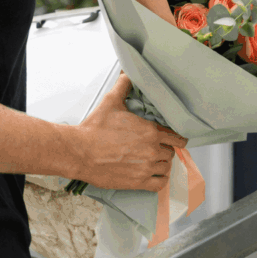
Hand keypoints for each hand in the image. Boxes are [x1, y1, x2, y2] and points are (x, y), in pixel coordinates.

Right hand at [73, 72, 188, 191]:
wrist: (79, 152)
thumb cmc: (94, 129)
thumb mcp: (111, 101)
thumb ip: (124, 86)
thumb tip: (128, 73)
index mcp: (150, 131)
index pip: (177, 137)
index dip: (176, 137)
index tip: (173, 138)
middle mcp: (152, 150)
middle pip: (171, 152)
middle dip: (165, 149)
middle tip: (156, 147)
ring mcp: (146, 168)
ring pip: (166, 167)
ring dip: (162, 163)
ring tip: (153, 160)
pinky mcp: (137, 182)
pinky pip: (160, 183)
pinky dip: (159, 179)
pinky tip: (153, 174)